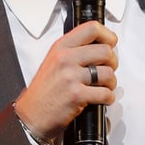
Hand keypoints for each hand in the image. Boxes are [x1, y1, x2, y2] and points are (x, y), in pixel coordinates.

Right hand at [13, 19, 118, 143]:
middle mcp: (65, 58)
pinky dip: (108, 98)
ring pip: (108, 73)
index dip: (108, 36)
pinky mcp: (76, 95)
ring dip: (111, 83)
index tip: (111, 43)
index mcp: (61, 47)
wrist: (31, 115)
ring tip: (104, 87)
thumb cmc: (43, 92)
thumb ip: (74, 51)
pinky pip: (105, 93)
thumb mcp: (53, 61)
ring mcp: (71, 77)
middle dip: (113, 63)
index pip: (91, 29)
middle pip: (106, 51)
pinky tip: (101, 99)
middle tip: (108, 70)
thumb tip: (100, 47)